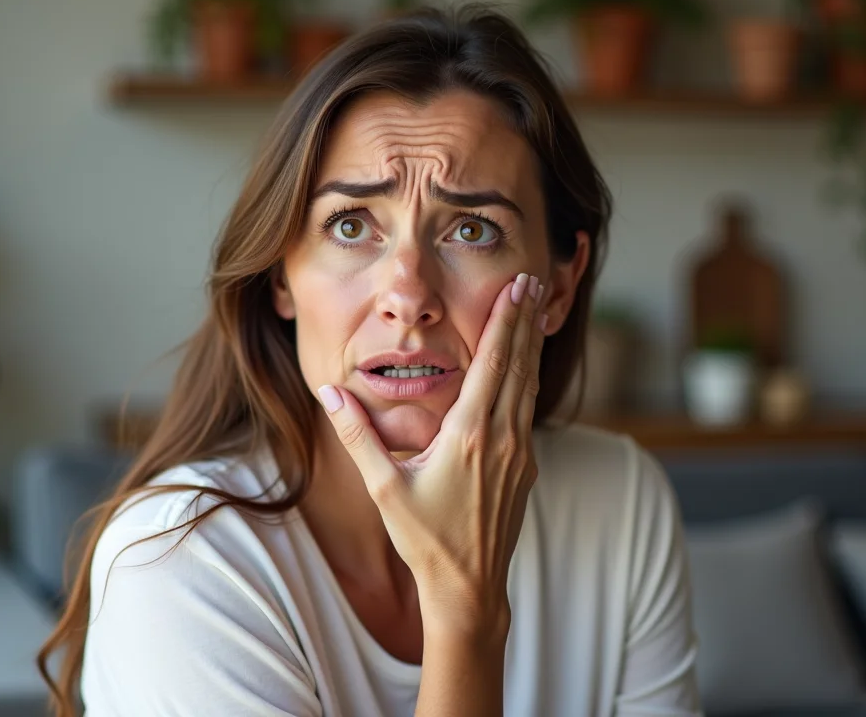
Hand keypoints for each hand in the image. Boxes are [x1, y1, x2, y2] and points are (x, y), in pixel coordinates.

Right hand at [316, 273, 548, 633]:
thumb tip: (328, 391)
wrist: (469, 586)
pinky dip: (529, 377)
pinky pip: (528, 410)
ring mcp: (520, 453)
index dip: (506, 320)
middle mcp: (504, 438)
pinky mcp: (525, 467)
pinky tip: (526, 368)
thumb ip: (357, 435)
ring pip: (529, 386)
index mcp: (471, 435)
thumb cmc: (424, 539)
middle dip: (526, 320)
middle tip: (534, 280)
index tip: (517, 286)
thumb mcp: (384, 487)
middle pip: (520, 364)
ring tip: (537, 310)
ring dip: (532, 345)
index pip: (494, 363)